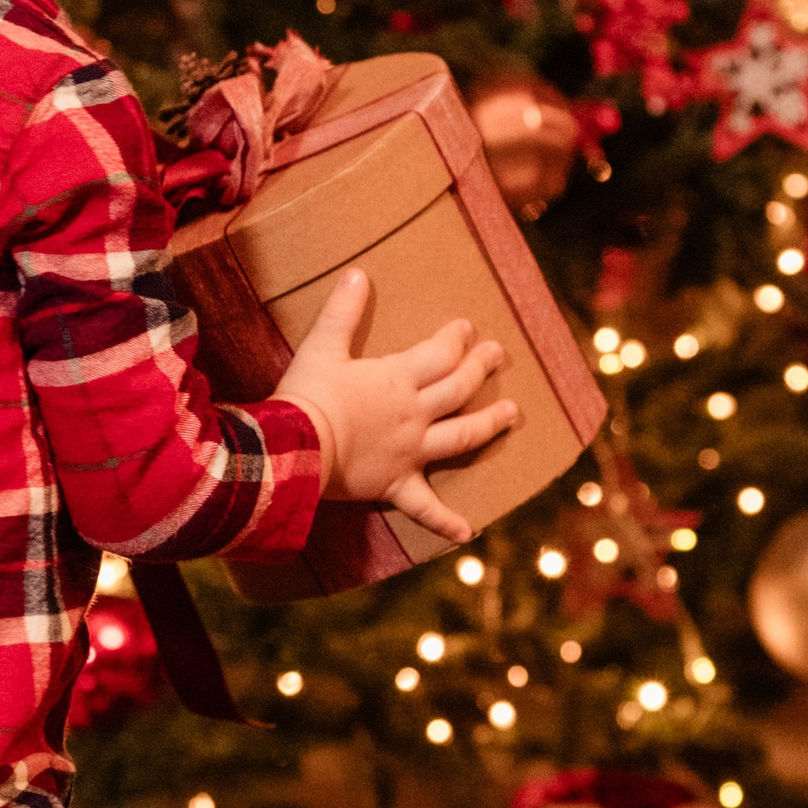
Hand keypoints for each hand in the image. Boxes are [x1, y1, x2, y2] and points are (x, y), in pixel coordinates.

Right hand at [275, 268, 520, 543]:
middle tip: (497, 355)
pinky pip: (425, 507)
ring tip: (512, 415)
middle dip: (480, 369)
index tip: (467, 328)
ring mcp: (410, 452)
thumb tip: (358, 274)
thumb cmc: (306, 396)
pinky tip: (469, 532)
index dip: (455, 339)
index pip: (438, 353)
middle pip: (458, 389)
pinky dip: (446, 522)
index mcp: (397, 379)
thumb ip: (342, 312)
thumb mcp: (321, 347)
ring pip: (460, 437)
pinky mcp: (396, 484)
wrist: (294, 448)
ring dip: (488, 425)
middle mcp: (414, 414)